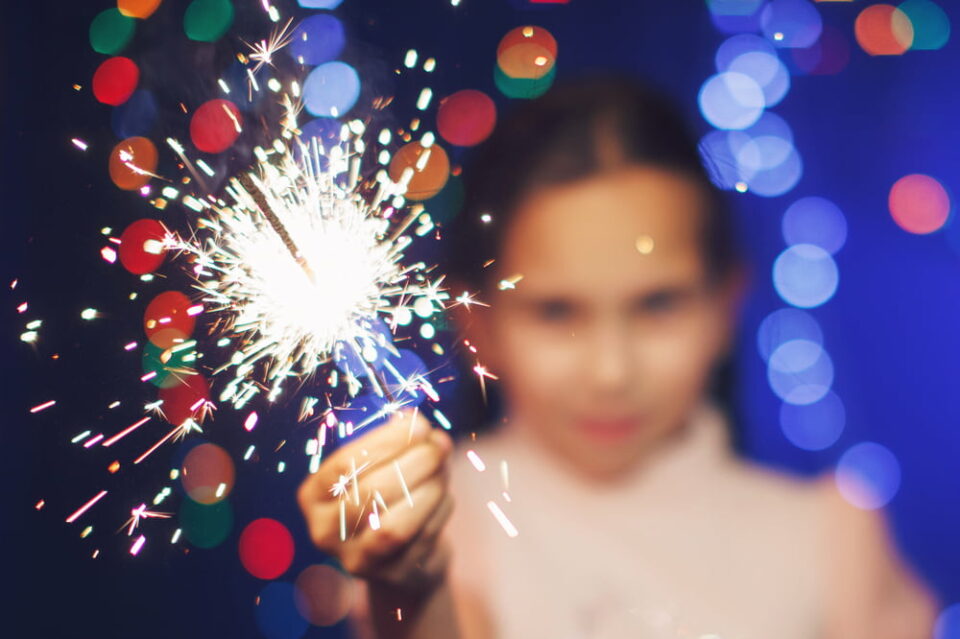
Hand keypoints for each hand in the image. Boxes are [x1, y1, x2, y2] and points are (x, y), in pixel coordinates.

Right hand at [297, 409, 454, 595]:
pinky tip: (445, 494)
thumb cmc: (389, 496)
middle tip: (440, 445)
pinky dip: (439, 510)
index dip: (387, 440)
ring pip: (395, 525)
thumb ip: (398, 444)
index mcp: (314, 495)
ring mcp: (356, 559)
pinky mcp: (391, 575)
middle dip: (414, 462)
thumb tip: (427, 430)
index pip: (346, 463)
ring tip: (443, 469)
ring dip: (429, 488)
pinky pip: (422, 538)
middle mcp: (325, 531)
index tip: (420, 424)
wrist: (403, 555)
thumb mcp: (382, 466)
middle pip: (372, 492)